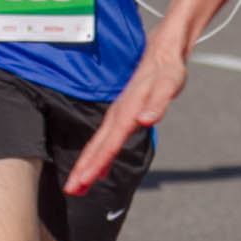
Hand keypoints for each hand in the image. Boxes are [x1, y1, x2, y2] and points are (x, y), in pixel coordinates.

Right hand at [65, 47, 185, 193]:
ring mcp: (118, 115)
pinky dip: (100, 156)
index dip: (97, 162)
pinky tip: (99, 171)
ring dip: (87, 165)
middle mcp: (119, 114)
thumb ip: (158, 102)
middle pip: (98, 146)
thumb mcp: (169, 83)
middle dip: (84, 169)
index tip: (83, 180)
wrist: (163, 50)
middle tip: (71, 190)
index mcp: (127, 111)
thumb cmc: (168, 68)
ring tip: (77, 187)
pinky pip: (106, 140)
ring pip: (99, 144)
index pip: (110, 142)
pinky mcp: (122, 115)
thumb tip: (146, 120)